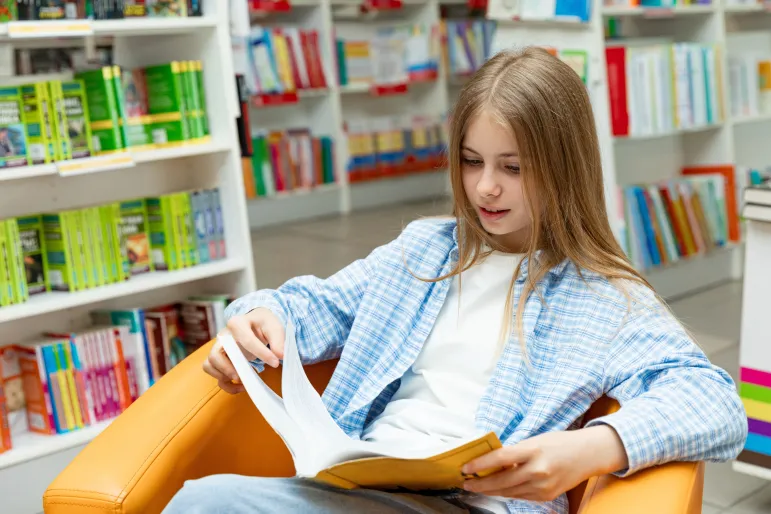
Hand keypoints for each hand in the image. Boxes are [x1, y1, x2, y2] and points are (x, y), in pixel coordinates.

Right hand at [202, 308, 285, 393]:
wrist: (256, 324)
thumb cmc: (263, 324)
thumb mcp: (274, 327)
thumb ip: (278, 340)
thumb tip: (280, 355)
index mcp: (237, 323)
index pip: (246, 340)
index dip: (261, 353)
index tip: (275, 362)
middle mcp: (223, 336)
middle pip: (215, 355)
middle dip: (227, 368)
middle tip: (243, 376)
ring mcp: (219, 348)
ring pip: (209, 365)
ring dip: (224, 376)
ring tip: (243, 381)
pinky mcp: (221, 360)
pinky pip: (214, 374)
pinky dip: (226, 384)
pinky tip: (242, 386)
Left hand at [461, 426, 627, 501]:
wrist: (588, 455)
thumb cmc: (560, 442)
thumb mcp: (534, 440)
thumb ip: (515, 452)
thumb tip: (492, 461)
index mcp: (533, 451)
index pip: (500, 459)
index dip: (480, 465)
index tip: (466, 468)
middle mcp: (537, 471)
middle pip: (501, 481)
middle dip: (481, 484)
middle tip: (467, 482)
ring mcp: (542, 486)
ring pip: (509, 492)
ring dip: (491, 490)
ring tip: (478, 486)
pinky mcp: (546, 496)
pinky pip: (520, 496)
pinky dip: (507, 492)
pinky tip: (498, 489)